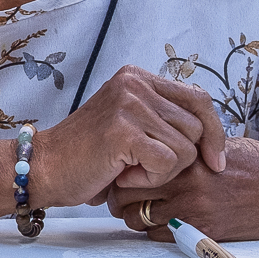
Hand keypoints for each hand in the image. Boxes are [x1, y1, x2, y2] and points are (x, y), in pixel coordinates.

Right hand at [31, 66, 227, 208]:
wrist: (43, 167)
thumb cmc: (86, 154)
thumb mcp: (128, 122)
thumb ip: (161, 118)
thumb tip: (212, 136)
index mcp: (137, 77)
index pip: (199, 99)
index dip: (214, 133)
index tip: (215, 161)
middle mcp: (134, 84)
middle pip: (196, 127)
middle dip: (181, 158)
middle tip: (145, 167)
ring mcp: (128, 105)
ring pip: (185, 148)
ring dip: (163, 171)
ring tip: (129, 170)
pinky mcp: (124, 131)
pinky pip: (167, 163)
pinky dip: (150, 179)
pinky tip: (123, 176)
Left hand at [108, 137, 258, 241]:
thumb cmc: (254, 164)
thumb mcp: (214, 145)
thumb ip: (180, 148)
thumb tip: (146, 145)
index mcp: (185, 155)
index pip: (133, 161)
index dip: (121, 168)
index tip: (121, 170)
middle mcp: (185, 182)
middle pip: (125, 192)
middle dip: (118, 195)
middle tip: (119, 195)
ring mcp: (193, 209)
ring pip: (136, 218)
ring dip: (133, 215)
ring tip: (139, 209)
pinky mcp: (203, 232)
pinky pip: (158, 236)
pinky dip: (153, 231)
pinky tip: (161, 221)